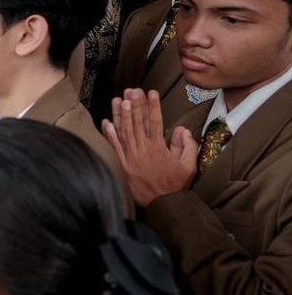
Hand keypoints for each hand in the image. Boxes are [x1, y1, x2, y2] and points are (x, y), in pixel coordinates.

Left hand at [102, 88, 196, 205]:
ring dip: (122, 114)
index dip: (153, 105)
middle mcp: (143, 150)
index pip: (155, 121)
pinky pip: (114, 147)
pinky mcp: (122, 165)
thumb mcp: (189, 166)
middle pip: (138, 122)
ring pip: (124, 131)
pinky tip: (106, 122)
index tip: (151, 92)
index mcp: (159, 148)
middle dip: (135, 104)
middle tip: (133, 90)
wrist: (162, 204)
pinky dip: (109, 134)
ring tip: (120, 99)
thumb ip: (186, 145)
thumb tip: (180, 129)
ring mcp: (131, 157)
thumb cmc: (175, 185)